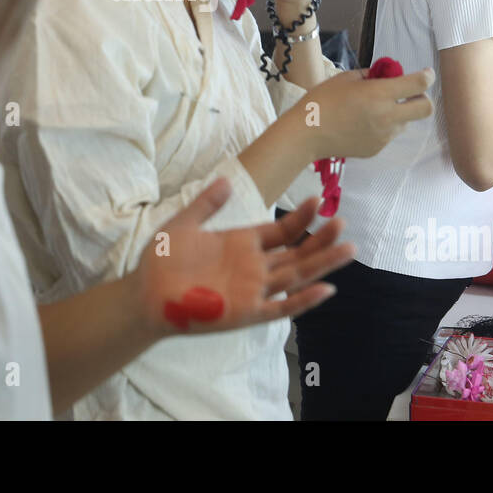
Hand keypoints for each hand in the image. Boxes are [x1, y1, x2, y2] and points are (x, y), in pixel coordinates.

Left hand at [133, 178, 355, 337]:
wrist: (145, 294)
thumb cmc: (162, 261)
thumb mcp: (184, 223)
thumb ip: (206, 204)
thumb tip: (226, 180)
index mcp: (242, 244)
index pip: (281, 231)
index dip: (300, 218)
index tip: (317, 201)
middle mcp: (253, 267)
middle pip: (296, 253)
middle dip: (320, 239)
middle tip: (342, 222)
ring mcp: (252, 290)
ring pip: (296, 276)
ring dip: (321, 264)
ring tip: (347, 247)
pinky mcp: (247, 313)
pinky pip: (281, 308)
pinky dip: (303, 300)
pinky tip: (325, 289)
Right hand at [298, 66, 435, 159]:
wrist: (306, 134)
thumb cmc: (321, 101)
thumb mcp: (346, 78)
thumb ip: (371, 75)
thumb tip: (386, 76)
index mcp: (380, 94)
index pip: (419, 84)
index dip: (427, 76)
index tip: (426, 73)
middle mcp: (387, 116)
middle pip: (426, 109)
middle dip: (423, 98)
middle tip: (410, 94)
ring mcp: (384, 136)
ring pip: (406, 122)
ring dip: (399, 113)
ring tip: (374, 109)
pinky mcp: (377, 148)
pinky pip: (389, 134)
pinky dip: (383, 126)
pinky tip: (361, 123)